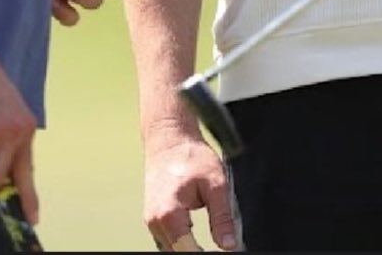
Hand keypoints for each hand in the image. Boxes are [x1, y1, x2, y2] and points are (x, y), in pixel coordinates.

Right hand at [145, 131, 237, 251]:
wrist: (169, 138)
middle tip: (221, 246)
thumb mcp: (216, 182)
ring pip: (172, 249)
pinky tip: (193, 238)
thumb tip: (229, 246)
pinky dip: (181, 242)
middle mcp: (155, 222)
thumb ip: (222, 217)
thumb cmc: (191, 155)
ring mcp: (152, 221)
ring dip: (189, 249)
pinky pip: (167, 241)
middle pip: (178, 253)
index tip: (223, 251)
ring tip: (208, 244)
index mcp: (169, 215)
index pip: (188, 252)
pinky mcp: (153, 218)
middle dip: (198, 252)